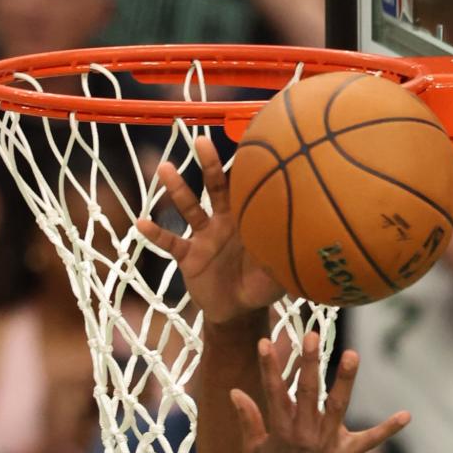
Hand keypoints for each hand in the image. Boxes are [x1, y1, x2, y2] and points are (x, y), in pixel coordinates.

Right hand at [138, 134, 282, 323]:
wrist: (237, 311)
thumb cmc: (261, 287)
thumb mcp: (278, 275)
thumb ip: (287, 258)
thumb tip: (310, 247)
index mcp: (247, 219)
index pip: (245, 187)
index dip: (245, 166)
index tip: (246, 141)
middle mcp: (223, 220)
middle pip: (214, 185)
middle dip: (208, 163)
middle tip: (201, 141)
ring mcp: (203, 235)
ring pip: (188, 207)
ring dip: (176, 189)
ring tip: (164, 169)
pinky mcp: (188, 255)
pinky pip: (170, 242)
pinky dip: (156, 234)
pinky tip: (142, 223)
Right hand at [233, 333, 409, 452]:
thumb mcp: (255, 451)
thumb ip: (248, 420)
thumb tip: (235, 391)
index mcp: (281, 429)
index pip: (273, 391)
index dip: (269, 367)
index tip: (265, 342)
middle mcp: (304, 433)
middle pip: (307, 391)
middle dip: (309, 362)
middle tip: (311, 335)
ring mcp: (326, 444)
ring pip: (337, 406)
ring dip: (345, 380)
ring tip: (352, 354)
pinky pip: (369, 441)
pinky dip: (388, 429)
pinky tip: (406, 415)